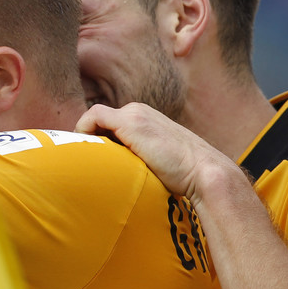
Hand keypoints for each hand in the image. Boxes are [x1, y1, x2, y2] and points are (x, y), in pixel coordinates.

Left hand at [75, 102, 235, 199]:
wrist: (204, 174)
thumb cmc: (183, 176)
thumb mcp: (156, 162)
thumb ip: (138, 159)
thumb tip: (118, 175)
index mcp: (146, 119)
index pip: (110, 123)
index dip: (96, 138)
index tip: (89, 158)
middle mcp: (140, 112)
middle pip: (101, 120)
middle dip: (90, 138)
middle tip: (82, 159)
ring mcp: (136, 114)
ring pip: (96, 117)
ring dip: (87, 136)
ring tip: (83, 158)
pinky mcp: (131, 122)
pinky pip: (94, 116)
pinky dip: (83, 128)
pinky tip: (85, 148)